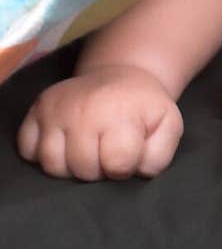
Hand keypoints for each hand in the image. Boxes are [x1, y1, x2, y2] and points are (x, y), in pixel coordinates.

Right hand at [17, 65, 183, 180]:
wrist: (122, 76)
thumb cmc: (144, 108)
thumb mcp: (167, 126)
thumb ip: (159, 155)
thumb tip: (136, 172)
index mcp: (120, 112)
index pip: (117, 164)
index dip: (125, 167)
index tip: (128, 154)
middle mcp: (83, 109)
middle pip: (82, 168)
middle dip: (98, 169)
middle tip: (106, 151)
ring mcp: (56, 109)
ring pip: (52, 164)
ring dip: (70, 166)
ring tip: (86, 150)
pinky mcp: (37, 109)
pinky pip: (27, 149)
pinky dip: (41, 153)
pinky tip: (64, 143)